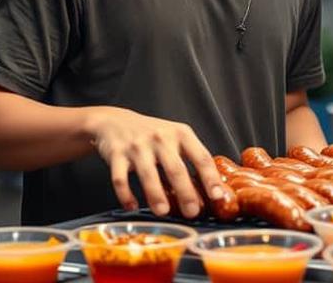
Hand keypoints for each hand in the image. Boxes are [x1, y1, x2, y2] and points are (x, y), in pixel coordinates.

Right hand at [84, 107, 223, 216]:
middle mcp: (160, 138)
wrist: (114, 121)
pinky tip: (132, 206)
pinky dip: (125, 194)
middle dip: (186, 192)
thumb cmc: (152, 134)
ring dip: (156, 195)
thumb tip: (212, 190)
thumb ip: (191, 158)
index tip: (217, 195)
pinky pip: (120, 178)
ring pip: (149, 174)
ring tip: (163, 212)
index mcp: (181, 134)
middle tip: (192, 212)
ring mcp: (138, 146)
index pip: (201, 157)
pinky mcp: (117, 154)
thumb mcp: (175, 137)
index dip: (210, 178)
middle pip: (176, 168)